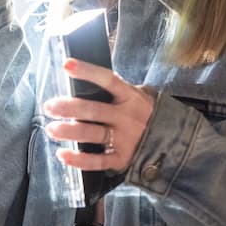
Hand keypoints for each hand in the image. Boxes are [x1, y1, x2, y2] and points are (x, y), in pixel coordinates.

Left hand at [42, 58, 155, 172]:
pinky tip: (63, 154)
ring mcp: (125, 139)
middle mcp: (127, 117)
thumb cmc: (148, 115)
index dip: (87, 71)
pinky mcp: (122, 159)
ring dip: (69, 131)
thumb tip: (89, 77)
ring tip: (52, 129)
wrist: (175, 144)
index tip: (67, 65)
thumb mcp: (141, 97)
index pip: (108, 80)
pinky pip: (97, 161)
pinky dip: (78, 160)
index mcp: (131, 97)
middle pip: (94, 110)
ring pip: (92, 134)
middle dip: (69, 107)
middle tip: (50, 106)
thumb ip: (119, 90)